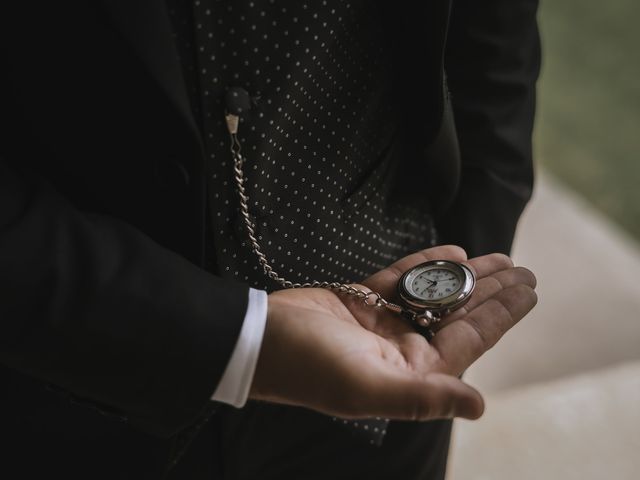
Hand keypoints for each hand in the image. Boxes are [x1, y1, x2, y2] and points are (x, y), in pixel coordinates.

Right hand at [249, 245, 536, 420]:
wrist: (259, 340)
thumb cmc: (310, 366)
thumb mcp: (368, 386)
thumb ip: (424, 396)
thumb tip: (478, 406)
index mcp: (411, 372)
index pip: (469, 340)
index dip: (502, 315)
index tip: (530, 291)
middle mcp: (402, 349)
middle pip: (458, 314)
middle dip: (491, 292)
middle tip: (522, 269)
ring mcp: (383, 323)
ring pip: (434, 294)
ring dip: (465, 276)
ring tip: (497, 258)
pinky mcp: (362, 299)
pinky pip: (402, 278)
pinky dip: (426, 264)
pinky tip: (451, 252)